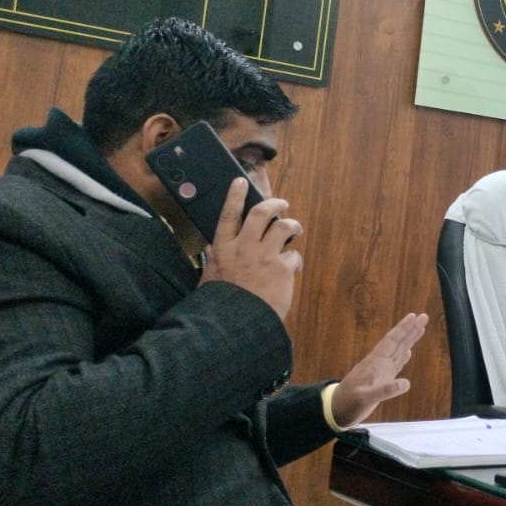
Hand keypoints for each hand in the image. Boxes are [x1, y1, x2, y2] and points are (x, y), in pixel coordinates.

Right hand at [199, 178, 302, 318]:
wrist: (236, 323)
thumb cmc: (221, 303)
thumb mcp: (210, 277)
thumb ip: (216, 260)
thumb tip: (214, 248)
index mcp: (223, 249)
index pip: (228, 214)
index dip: (235, 196)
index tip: (240, 182)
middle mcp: (244, 247)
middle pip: (261, 213)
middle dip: (274, 203)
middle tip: (282, 203)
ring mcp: (264, 256)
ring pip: (283, 226)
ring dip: (292, 225)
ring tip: (295, 229)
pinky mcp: (282, 268)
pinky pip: (294, 256)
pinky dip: (294, 261)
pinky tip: (292, 269)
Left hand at [331, 313, 428, 426]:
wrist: (336, 411)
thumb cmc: (349, 403)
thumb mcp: (366, 398)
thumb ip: (385, 391)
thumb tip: (407, 383)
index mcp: (375, 363)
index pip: (391, 341)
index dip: (403, 329)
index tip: (414, 316)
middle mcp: (379, 363)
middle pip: (397, 342)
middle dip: (410, 330)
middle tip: (424, 316)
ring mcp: (380, 371)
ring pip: (398, 351)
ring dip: (409, 340)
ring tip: (420, 329)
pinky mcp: (381, 380)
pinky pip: (395, 364)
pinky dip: (403, 357)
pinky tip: (408, 353)